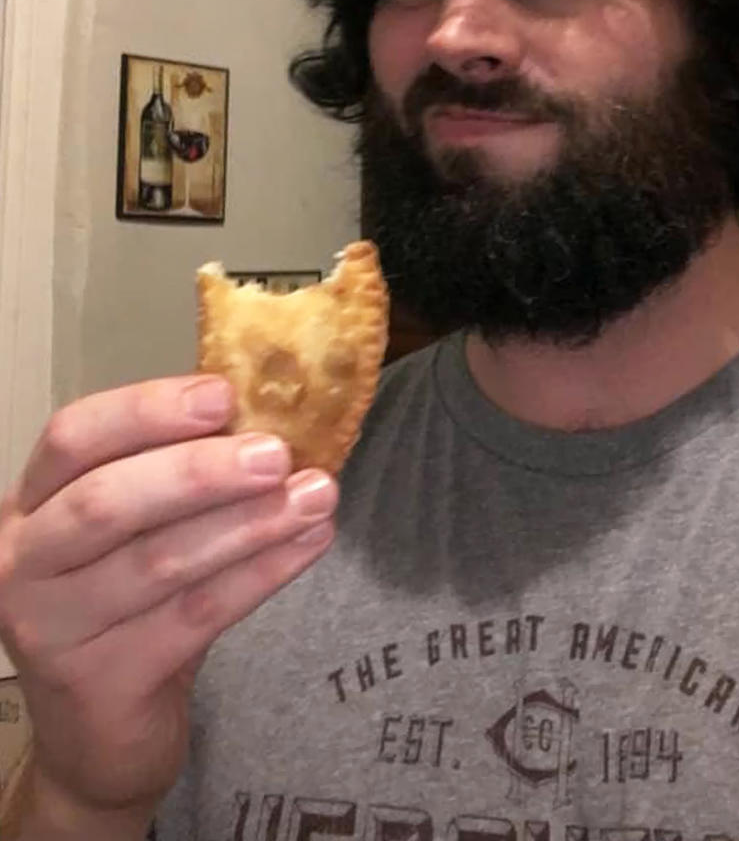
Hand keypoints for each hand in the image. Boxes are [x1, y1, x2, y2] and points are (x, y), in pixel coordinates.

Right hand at [0, 375, 336, 824]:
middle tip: (278, 452)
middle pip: (107, 500)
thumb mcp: (135, 531)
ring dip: (249, 522)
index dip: (148, 410)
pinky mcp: (98, 683)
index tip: (224, 393)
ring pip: (159, 562)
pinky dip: (260, 574)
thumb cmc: (127, 607)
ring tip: (318, 494)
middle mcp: (23, 561)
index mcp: (32, 502)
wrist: (98, 735)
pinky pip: (194, 616)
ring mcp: (51, 627)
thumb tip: (272, 408)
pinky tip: (309, 544)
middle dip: (199, 471)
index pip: (74, 436)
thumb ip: (177, 473)